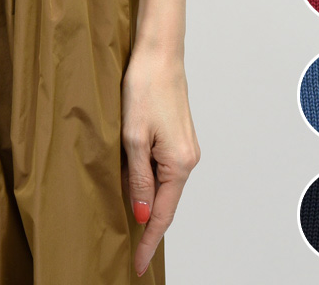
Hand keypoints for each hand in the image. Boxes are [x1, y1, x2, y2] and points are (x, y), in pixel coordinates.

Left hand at [120, 45, 200, 276]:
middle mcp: (187, 159)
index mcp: (178, 163)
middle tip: (131, 253)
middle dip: (148, 227)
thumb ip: (139, 177)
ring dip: (148, 202)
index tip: (139, 266)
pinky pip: (163, 169)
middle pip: (166, 202)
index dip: (149, 242)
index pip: (163, 214)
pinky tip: (137, 187)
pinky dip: (150, 182)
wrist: (159, 55)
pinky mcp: (177, 136)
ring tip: (130, 225)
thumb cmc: (145, 88)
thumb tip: (143, 213)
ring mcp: (184, 147)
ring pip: (164, 184)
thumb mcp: (133, 136)